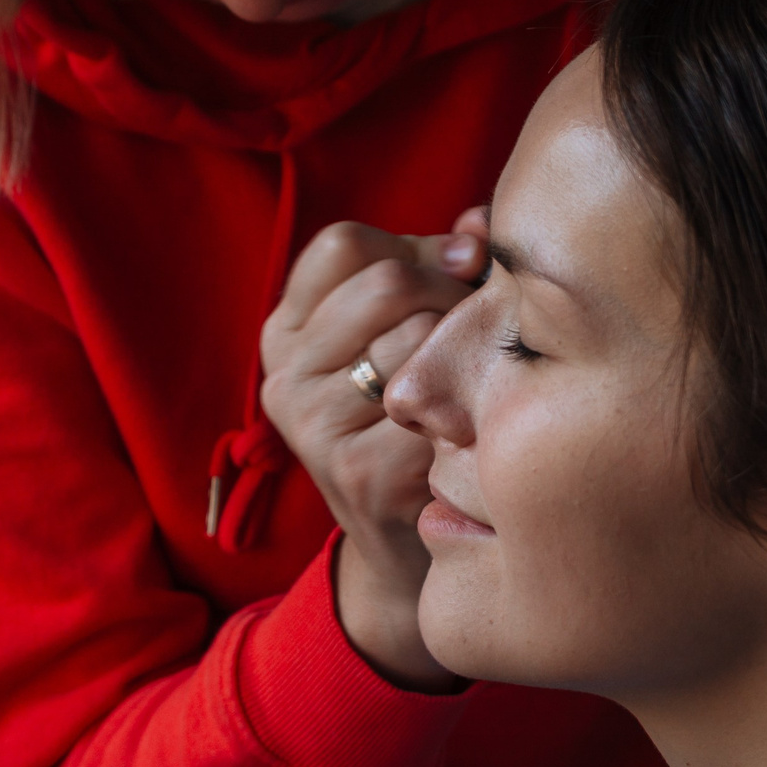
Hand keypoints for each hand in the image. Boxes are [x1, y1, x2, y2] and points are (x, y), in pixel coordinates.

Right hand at [260, 208, 488, 689]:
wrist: (404, 544)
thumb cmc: (415, 421)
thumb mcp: (404, 337)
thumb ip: (438, 269)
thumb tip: (482, 221)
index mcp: (286, 331)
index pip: (345, 245)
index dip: (418, 248)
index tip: (461, 272)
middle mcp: (284, 375)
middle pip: (387, 284)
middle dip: (451, 298)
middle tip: (477, 335)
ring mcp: (312, 425)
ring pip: (416, 339)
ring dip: (464, 354)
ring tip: (476, 383)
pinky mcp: (354, 471)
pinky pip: (435, 404)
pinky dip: (467, 411)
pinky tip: (470, 432)